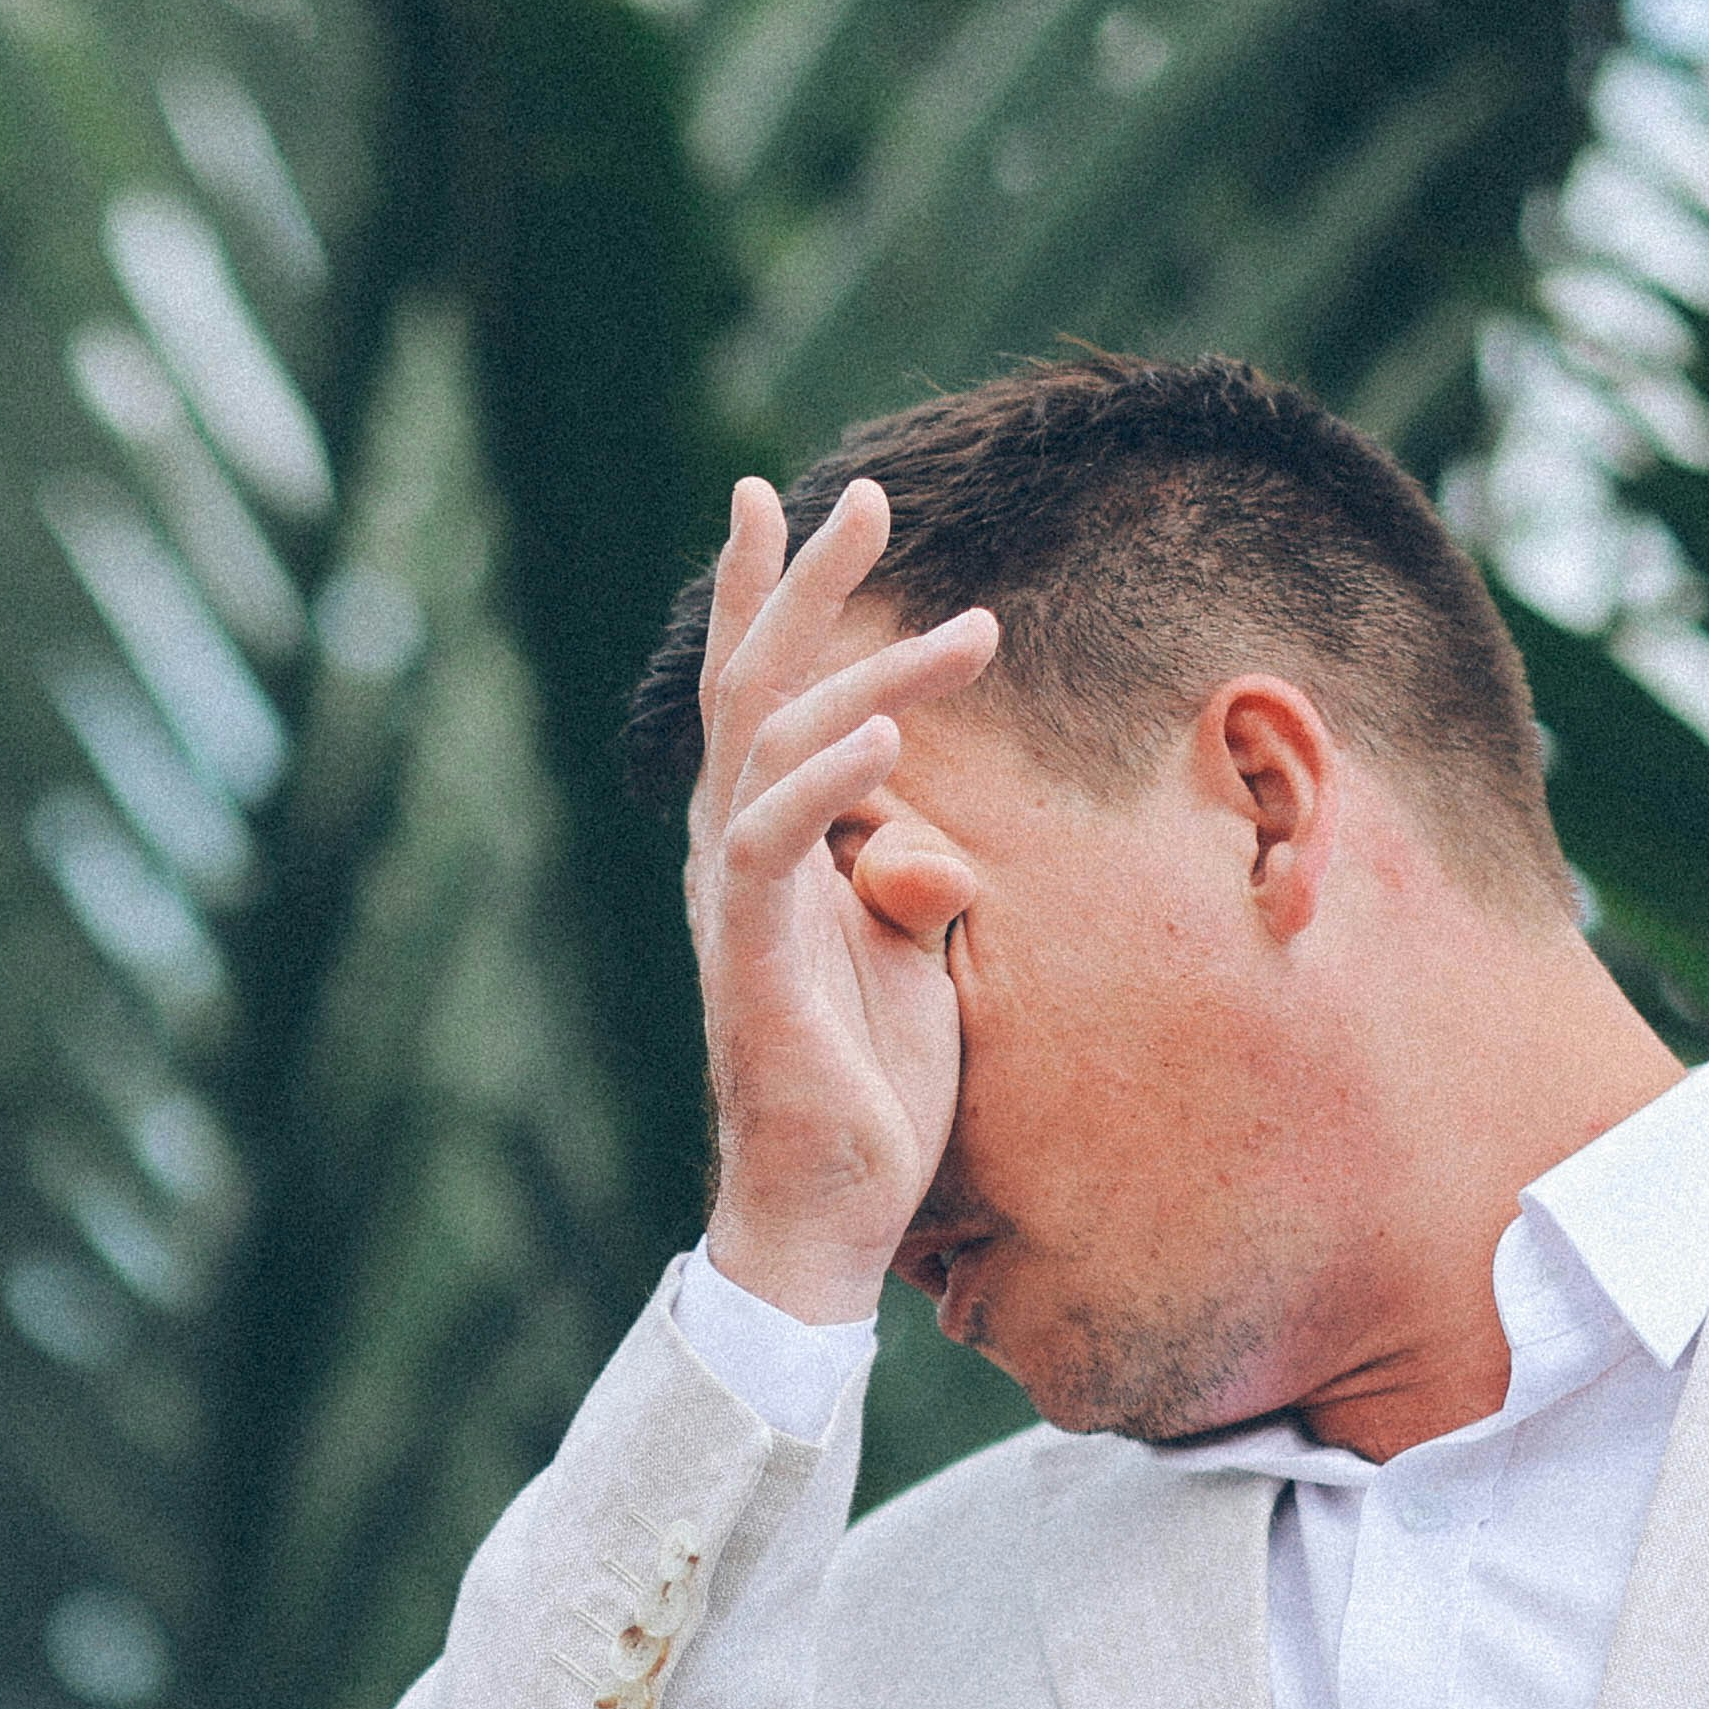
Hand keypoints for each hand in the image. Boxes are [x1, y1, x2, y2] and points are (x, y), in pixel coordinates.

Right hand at [687, 475, 998, 1324]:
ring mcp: (736, 902)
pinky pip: (773, 840)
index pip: (760, 700)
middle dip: (804, 584)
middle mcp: (735, 857)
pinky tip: (890, 734)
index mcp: (767, 849)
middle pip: (754, 686)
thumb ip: (909, 885)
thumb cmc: (867, 1094)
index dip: (771, 598)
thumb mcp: (909, 961)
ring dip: (867, 670)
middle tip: (863, 492)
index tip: (790, 501)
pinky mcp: (751, 954)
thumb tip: (929, 847)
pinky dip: (825, 778)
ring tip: (973, 627)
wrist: (827, 1215)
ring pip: (774, 743)